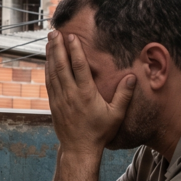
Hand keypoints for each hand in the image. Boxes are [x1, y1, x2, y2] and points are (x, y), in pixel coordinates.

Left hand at [45, 30, 134, 154]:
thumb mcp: (116, 114)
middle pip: (62, 65)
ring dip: (51, 55)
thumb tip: (132, 77)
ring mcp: (60, 98)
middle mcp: (71, 94)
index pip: (79, 67)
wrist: (79, 148)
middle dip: (58, 47)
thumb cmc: (100, 132)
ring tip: (50, 40)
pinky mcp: (54, 103)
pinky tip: (48, 60)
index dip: (75, 50)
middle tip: (54, 32)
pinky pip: (49, 82)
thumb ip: (124, 95)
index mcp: (86, 94)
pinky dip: (48, 68)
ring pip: (53, 72)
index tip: (71, 36)